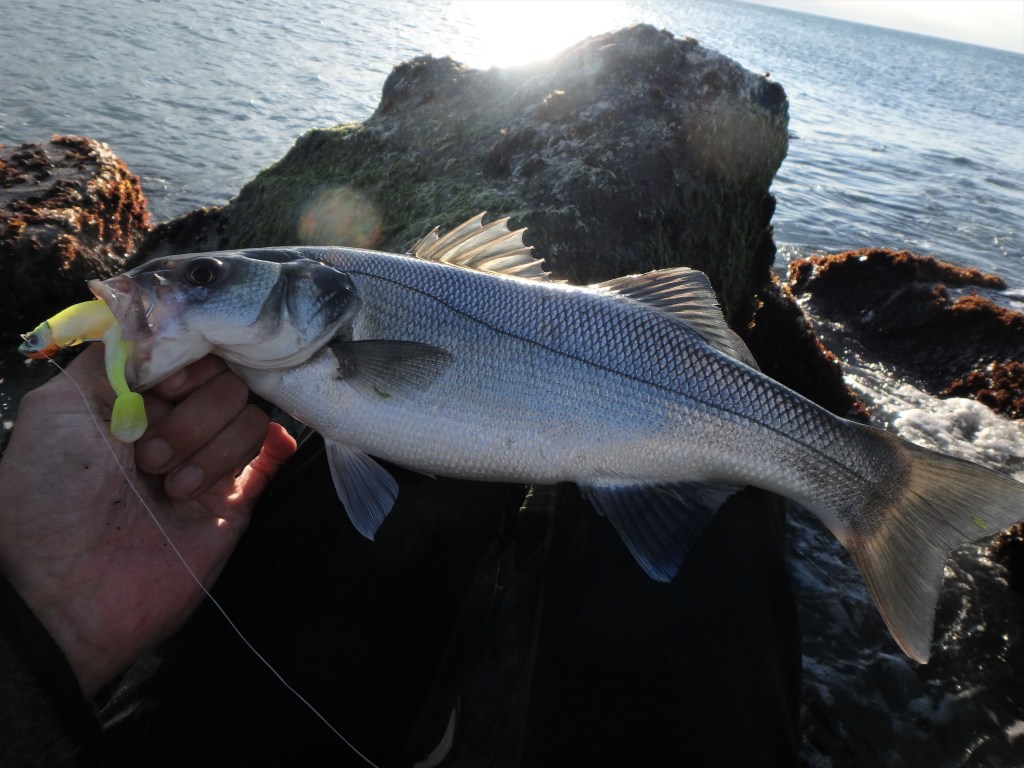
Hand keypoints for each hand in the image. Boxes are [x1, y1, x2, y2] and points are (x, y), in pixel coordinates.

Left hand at [0, 344, 295, 695]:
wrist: (67, 593)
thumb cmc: (51, 497)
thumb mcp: (59, 408)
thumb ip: (113, 356)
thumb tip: (168, 323)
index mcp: (133, 396)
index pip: (191, 348)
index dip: (188, 358)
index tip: (165, 387)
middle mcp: (175, 421)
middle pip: (226, 377)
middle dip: (191, 412)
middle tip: (147, 455)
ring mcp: (209, 458)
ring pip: (249, 412)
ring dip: (208, 445)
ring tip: (168, 486)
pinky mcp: (237, 498)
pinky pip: (269, 453)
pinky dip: (255, 453)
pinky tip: (221, 474)